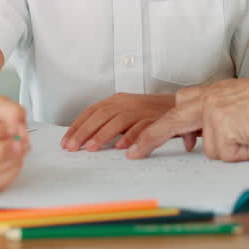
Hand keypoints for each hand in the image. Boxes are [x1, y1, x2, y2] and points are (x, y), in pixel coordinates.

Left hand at [61, 93, 184, 151]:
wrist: (182, 106)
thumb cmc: (152, 114)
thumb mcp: (127, 113)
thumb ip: (109, 123)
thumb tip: (85, 139)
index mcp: (118, 100)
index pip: (92, 111)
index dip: (77, 126)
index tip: (66, 142)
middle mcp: (128, 102)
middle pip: (101, 115)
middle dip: (84, 132)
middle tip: (72, 148)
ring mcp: (142, 109)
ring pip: (118, 120)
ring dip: (103, 135)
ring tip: (91, 148)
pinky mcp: (157, 118)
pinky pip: (142, 127)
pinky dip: (131, 136)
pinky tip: (121, 147)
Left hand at [126, 70, 248, 161]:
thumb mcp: (241, 105)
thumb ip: (220, 118)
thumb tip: (210, 141)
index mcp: (212, 93)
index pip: (177, 109)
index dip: (160, 127)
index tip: (138, 143)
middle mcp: (207, 99)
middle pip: (170, 122)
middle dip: (149, 139)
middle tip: (132, 153)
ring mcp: (212, 113)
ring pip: (213, 149)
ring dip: (235, 149)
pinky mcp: (222, 126)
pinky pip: (228, 154)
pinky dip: (245, 152)